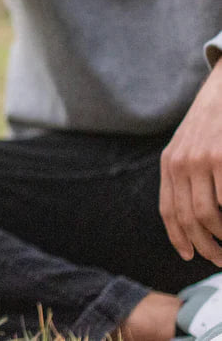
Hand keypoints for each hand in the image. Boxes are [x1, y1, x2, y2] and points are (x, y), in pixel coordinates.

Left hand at [159, 60, 221, 265]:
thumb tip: (191, 216)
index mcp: (170, 163)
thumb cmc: (210, 124)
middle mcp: (181, 163)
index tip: (189, 256)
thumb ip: (184, 175)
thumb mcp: (187, 146)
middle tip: (220, 261)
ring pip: (208, 214)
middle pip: (188, 218)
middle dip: (206, 246)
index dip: (178, 237)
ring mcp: (203, 160)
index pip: (168, 209)